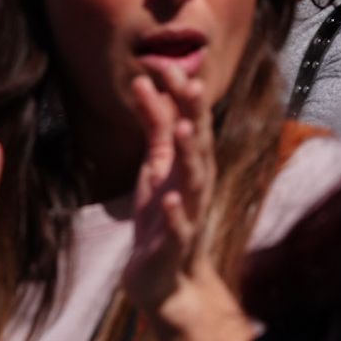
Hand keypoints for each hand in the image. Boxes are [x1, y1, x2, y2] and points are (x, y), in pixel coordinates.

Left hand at [122, 58, 217, 315]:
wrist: (167, 277)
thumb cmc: (162, 215)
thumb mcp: (154, 164)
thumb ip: (153, 125)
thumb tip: (142, 81)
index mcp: (190, 161)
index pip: (190, 119)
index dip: (180, 93)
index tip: (165, 63)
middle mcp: (196, 181)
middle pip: (198, 142)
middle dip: (194, 114)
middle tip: (189, 83)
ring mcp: (189, 211)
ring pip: (195, 179)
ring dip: (189, 155)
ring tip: (182, 130)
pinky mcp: (175, 243)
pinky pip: (180, 226)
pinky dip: (177, 212)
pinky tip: (171, 198)